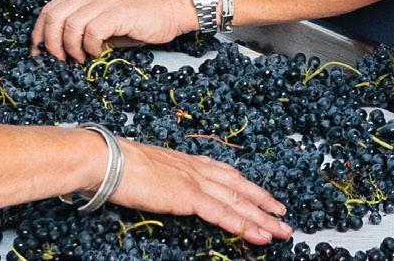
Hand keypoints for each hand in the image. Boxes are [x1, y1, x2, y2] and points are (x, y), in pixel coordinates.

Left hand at [30, 0, 195, 62]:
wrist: (173, 8)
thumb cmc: (145, 17)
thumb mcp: (109, 22)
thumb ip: (87, 31)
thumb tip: (66, 51)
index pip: (50, 9)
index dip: (39, 33)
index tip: (38, 52)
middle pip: (54, 16)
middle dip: (51, 43)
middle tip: (60, 59)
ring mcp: (105, 1)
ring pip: (69, 25)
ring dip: (71, 48)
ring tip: (81, 58)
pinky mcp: (118, 12)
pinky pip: (91, 32)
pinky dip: (90, 47)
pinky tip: (100, 52)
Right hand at [109, 138, 291, 243]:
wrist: (108, 159)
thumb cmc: (120, 165)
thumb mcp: (151, 171)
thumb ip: (166, 180)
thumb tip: (168, 190)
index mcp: (189, 162)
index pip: (228, 175)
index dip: (249, 187)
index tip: (265, 197)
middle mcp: (197, 169)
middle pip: (240, 188)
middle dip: (264, 203)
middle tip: (284, 216)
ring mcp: (194, 182)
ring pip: (237, 202)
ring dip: (261, 218)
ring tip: (281, 230)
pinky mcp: (188, 196)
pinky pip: (221, 214)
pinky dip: (241, 225)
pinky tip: (257, 234)